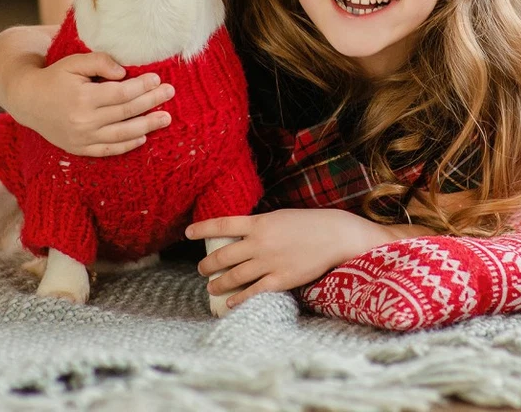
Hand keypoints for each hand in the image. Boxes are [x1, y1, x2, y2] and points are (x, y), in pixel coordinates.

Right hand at [10, 53, 173, 156]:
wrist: (28, 100)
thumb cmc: (55, 77)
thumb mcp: (74, 62)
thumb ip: (100, 62)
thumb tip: (124, 72)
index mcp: (82, 98)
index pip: (121, 94)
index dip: (142, 86)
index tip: (158, 79)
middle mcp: (83, 121)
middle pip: (126, 113)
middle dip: (151, 102)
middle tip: (170, 93)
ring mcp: (81, 138)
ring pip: (121, 134)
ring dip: (147, 126)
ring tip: (166, 118)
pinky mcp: (79, 149)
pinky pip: (108, 150)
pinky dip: (127, 145)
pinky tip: (143, 137)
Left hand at [186, 209, 390, 308]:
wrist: (333, 235)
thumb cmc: (307, 223)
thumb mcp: (279, 217)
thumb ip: (259, 226)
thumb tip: (240, 234)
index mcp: (259, 223)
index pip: (222, 224)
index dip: (202, 228)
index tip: (187, 232)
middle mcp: (259, 243)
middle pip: (223, 256)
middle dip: (207, 264)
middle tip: (202, 269)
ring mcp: (269, 262)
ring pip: (234, 276)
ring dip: (218, 283)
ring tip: (211, 287)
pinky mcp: (280, 280)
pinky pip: (253, 292)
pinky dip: (238, 299)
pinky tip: (230, 303)